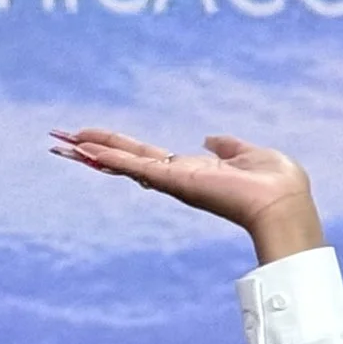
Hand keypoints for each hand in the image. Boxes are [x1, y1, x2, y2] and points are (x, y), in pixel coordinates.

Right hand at [51, 128, 324, 264]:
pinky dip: (109, 158)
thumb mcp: (250, 154)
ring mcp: (173, 182)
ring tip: (59, 143)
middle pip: (127, 160)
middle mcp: (178, 178)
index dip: (122, 149)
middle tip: (61, 140)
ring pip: (123, 163)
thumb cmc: (277, 183)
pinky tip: (83, 150)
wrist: (283, 203)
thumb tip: (210, 139)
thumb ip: (228, 147)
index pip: (149, 158)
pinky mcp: (174, 181)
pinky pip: (134, 166)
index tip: (96, 143)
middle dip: (95, 150)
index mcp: (194, 172)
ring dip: (91, 152)